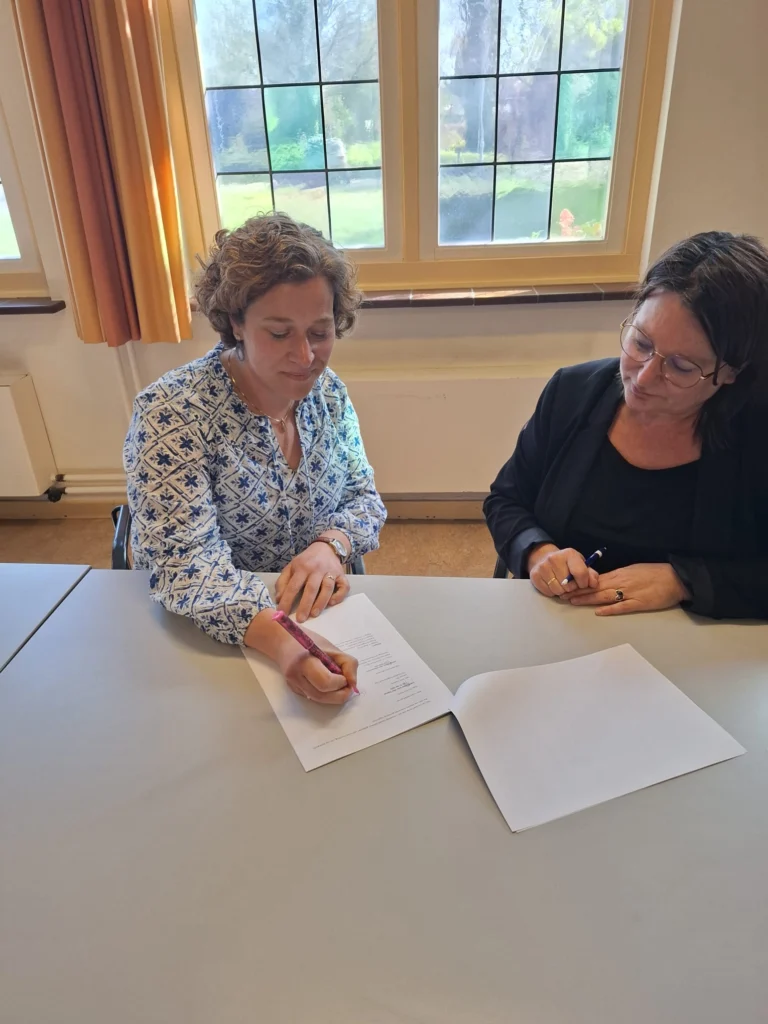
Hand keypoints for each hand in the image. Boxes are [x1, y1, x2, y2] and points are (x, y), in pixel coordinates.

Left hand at [276, 541, 349, 621]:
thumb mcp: (291, 567)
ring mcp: (331, 571)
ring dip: (321, 602)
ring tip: (314, 614)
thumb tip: (279, 599)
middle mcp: (317, 569)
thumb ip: (282, 582)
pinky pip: (344, 586)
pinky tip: (332, 603)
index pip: (293, 586)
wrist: (325, 548)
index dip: (287, 600)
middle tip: (301, 619)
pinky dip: (339, 595)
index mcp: (302, 567)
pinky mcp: (342, 575)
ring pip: (327, 588)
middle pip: (311, 588)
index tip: (282, 613)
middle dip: (305, 605)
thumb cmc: (305, 561)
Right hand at [277, 629, 357, 703]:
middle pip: (322, 696)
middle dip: (340, 694)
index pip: (325, 682)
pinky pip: (314, 697)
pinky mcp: (294, 690)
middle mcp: (296, 677)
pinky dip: (326, 694)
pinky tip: (328, 683)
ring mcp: (293, 686)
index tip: (345, 676)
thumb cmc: (309, 640)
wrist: (283, 642)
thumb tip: (353, 684)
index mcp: (304, 662)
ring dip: (334, 696)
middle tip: (347, 685)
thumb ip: (347, 663)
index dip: (340, 682)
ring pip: (319, 700)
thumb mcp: (331, 647)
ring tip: (339, 684)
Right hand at [527, 543, 598, 597]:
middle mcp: (554, 558)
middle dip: (572, 588)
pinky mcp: (534, 575)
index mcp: (569, 554)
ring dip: (562, 591)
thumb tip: (594, 584)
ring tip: (561, 585)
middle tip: (570, 584)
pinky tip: (552, 585)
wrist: (543, 558)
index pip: (580, 573)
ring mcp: (543, 567)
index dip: (584, 583)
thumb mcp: (580, 564)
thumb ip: (591, 574)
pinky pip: (548, 592)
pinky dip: (552, 592)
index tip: (582, 584)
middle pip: (568, 585)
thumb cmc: (566, 563)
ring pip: (558, 590)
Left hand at [564, 563, 689, 615]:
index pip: (595, 579)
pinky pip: (622, 607)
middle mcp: (622, 582)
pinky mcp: (640, 603)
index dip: (579, 583)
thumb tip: (603, 580)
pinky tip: (598, 612)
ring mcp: (630, 593)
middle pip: (595, 587)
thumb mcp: (633, 569)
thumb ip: (618, 576)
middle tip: (562, 595)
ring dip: (587, 599)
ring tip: (573, 601)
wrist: (675, 578)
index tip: (567, 585)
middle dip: (577, 591)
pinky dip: (610, 609)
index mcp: (620, 573)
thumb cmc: (655, 573)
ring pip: (604, 596)